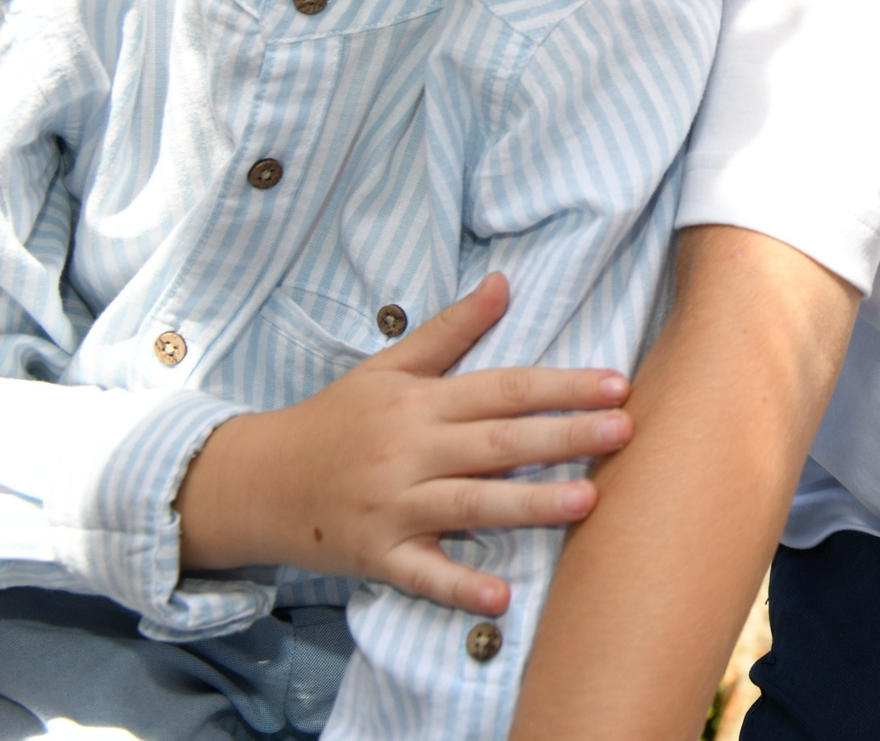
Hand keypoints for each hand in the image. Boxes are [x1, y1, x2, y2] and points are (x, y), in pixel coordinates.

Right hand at [175, 273, 632, 614]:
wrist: (255, 481)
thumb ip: (451, 330)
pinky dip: (459, 586)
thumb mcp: (387, 367)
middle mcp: (408, 452)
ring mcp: (391, 507)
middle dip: (563, 437)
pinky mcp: (375, 555)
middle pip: (496, 443)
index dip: (561, 386)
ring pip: (469, 505)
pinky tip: (502, 598)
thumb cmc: (334, 420)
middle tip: (624, 431)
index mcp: (418, 403)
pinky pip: (421, 574)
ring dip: (529, 505)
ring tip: (587, 501)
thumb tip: (504, 281)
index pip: (502, 389)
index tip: (617, 384)